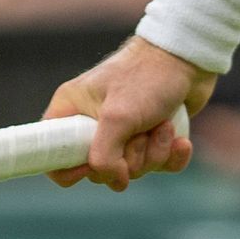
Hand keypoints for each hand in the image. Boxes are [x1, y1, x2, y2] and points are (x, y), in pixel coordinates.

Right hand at [43, 35, 212, 189]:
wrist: (187, 57)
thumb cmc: (147, 77)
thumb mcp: (118, 116)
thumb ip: (105, 156)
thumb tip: (114, 181)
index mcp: (72, 110)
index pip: (52, 154)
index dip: (70, 169)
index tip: (93, 164)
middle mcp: (93, 122)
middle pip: (99, 170)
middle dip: (129, 159)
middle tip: (140, 132)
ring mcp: (123, 132)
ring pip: (132, 170)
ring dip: (155, 153)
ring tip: (164, 126)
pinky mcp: (150, 136)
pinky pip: (158, 165)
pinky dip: (172, 156)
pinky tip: (180, 140)